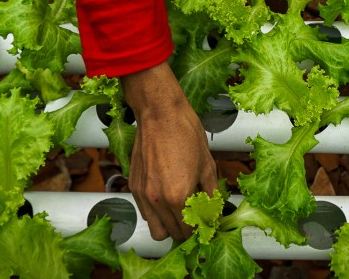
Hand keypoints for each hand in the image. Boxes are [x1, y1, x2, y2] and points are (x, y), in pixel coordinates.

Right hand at [120, 61, 217, 241]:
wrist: (160, 113)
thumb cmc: (185, 132)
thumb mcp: (207, 164)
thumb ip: (211, 194)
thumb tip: (214, 211)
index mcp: (178, 195)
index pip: (190, 231)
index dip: (201, 230)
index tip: (206, 224)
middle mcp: (157, 199)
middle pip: (172, 234)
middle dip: (186, 230)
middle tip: (196, 219)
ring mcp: (143, 194)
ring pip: (155, 229)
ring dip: (169, 225)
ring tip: (180, 211)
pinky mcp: (133, 186)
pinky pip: (144, 213)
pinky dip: (156, 213)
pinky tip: (167, 198)